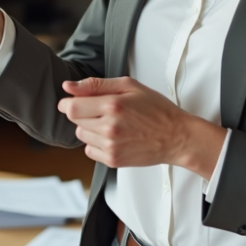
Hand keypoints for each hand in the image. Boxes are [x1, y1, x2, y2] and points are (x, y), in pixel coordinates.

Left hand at [57, 77, 226, 177]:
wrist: (176, 137)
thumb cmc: (157, 109)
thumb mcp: (129, 86)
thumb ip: (96, 85)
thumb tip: (69, 87)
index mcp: (112, 106)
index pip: (72, 107)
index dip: (68, 103)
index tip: (73, 101)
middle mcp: (109, 128)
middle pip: (75, 121)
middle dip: (83, 113)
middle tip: (102, 110)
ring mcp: (111, 147)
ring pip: (81, 135)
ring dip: (90, 128)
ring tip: (111, 123)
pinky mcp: (113, 161)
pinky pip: (90, 151)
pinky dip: (96, 143)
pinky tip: (113, 137)